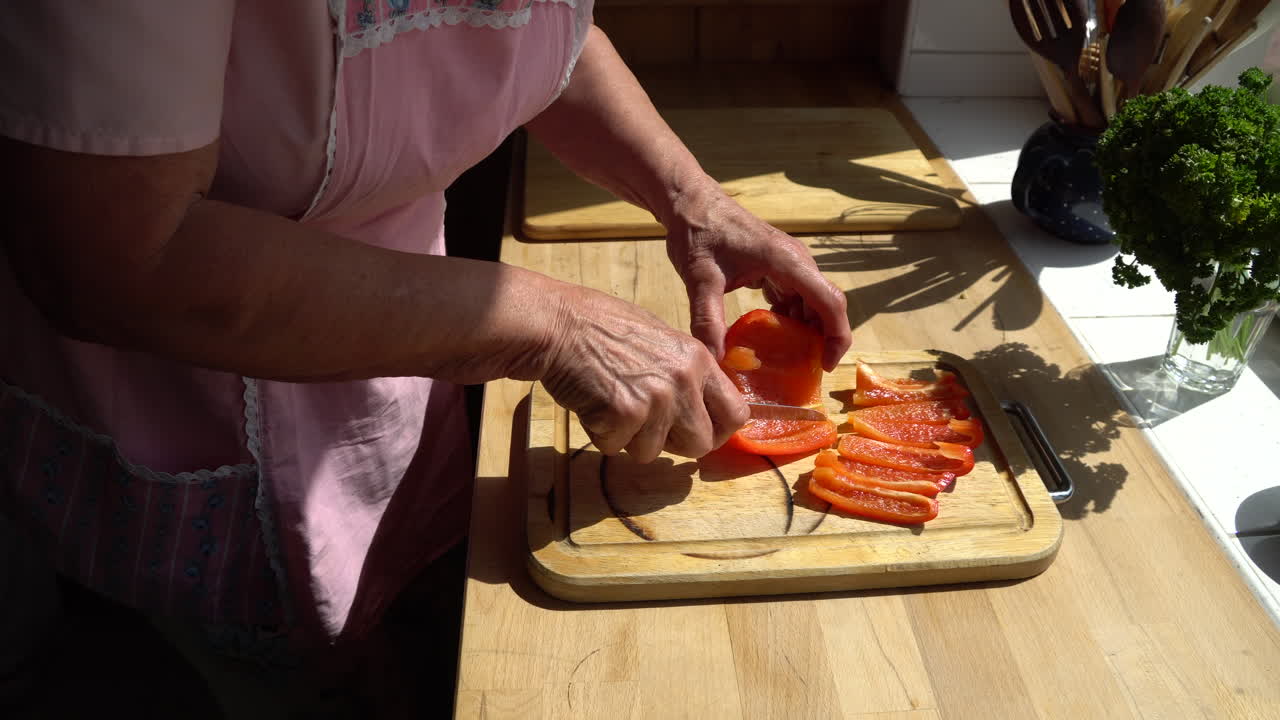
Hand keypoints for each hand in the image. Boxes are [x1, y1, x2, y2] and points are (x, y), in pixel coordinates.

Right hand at [541, 284, 749, 462]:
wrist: (558, 324)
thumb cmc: (602, 328)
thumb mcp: (660, 339)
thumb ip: (686, 373)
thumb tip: (702, 408)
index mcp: (698, 358)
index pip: (736, 413)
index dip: (717, 431)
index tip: (697, 433)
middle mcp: (684, 380)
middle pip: (699, 444)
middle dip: (673, 444)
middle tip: (646, 427)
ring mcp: (655, 399)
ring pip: (652, 452)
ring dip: (629, 438)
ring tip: (610, 403)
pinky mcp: (623, 415)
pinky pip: (616, 448)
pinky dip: (601, 434)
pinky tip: (592, 403)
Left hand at [663, 181, 851, 370]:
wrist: (690, 202)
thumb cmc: (698, 233)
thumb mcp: (699, 278)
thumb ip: (707, 319)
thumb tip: (715, 359)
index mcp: (787, 261)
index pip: (829, 301)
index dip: (837, 336)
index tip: (825, 365)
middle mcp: (796, 260)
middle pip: (826, 303)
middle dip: (823, 338)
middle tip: (805, 371)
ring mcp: (789, 262)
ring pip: (812, 301)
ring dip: (807, 330)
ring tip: (789, 361)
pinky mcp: (777, 265)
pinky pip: (796, 296)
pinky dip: (791, 319)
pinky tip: (773, 338)